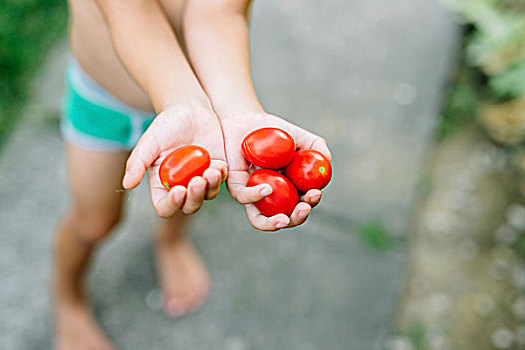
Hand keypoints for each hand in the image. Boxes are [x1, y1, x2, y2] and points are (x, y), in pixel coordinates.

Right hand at [123, 105, 227, 217]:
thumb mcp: (150, 142)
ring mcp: (201, 178)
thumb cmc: (166, 126)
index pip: (165, 206)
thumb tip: (126, 184)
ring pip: (207, 196)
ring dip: (210, 188)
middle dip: (194, 198)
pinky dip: (221, 176)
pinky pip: (221, 180)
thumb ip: (137, 163)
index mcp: (162, 184)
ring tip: (211, 172)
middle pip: (189, 206)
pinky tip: (218, 165)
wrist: (189, 109)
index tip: (178, 191)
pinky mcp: (217, 169)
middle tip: (197, 181)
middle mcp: (182, 185)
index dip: (171, 205)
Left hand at [221, 112, 331, 230]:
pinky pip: (244, 197)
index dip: (310, 202)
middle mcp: (272, 196)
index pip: (302, 203)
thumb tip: (327, 162)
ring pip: (261, 220)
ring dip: (274, 224)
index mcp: (290, 188)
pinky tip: (267, 189)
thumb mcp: (299, 136)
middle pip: (285, 218)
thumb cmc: (274, 130)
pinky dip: (255, 196)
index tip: (314, 192)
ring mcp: (252, 194)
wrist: (247, 119)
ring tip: (285, 219)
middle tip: (304, 208)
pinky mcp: (236, 186)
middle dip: (297, 218)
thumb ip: (316, 147)